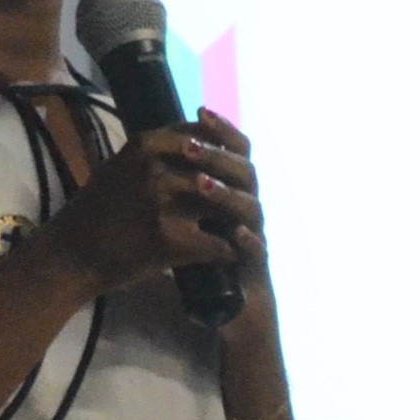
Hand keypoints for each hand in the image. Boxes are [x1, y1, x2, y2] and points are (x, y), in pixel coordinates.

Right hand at [39, 113, 263, 299]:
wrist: (70, 254)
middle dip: (235, 186)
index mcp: (145, 144)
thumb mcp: (120, 167)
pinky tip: (230, 254)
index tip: (233, 166)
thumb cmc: (96, 211)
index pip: (205, 135)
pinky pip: (216, 242)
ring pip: (223, 204)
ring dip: (236, 219)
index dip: (225, 150)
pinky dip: (227, 250)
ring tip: (242, 227)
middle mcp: (155, 167)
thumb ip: (157, 152)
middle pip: (219, 168)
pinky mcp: (168, 238)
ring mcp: (162, 201)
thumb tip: (199, 140)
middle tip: (244, 199)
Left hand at [191, 110, 281, 330]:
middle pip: (245, 172)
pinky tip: (235, 235)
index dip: (223, 130)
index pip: (235, 151)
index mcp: (232, 192)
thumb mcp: (189, 218)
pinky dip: (247, 241)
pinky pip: (257, 250)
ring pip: (250, 208)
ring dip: (227, 194)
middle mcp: (247, 210)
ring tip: (202, 184)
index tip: (201, 110)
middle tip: (193, 145)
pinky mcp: (256, 268)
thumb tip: (162, 148)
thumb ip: (183, 187)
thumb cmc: (206, 261)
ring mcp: (254, 237)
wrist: (233, 308)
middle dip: (220, 155)